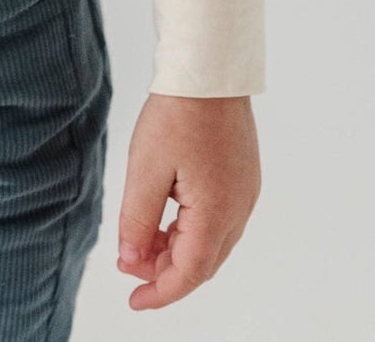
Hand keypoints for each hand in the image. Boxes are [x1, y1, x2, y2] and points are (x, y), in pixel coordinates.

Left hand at [116, 93, 260, 309]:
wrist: (208, 72)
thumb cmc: (176, 115)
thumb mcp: (146, 168)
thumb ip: (137, 218)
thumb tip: (131, 261)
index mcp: (217, 214)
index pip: (190, 273)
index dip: (161, 292)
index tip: (134, 303)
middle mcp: (239, 211)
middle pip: (203, 262)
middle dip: (166, 272)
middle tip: (129, 269)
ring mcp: (244, 194)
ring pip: (210, 242)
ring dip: (176, 250)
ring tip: (139, 243)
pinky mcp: (242, 178)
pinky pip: (218, 220)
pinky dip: (189, 229)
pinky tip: (164, 219)